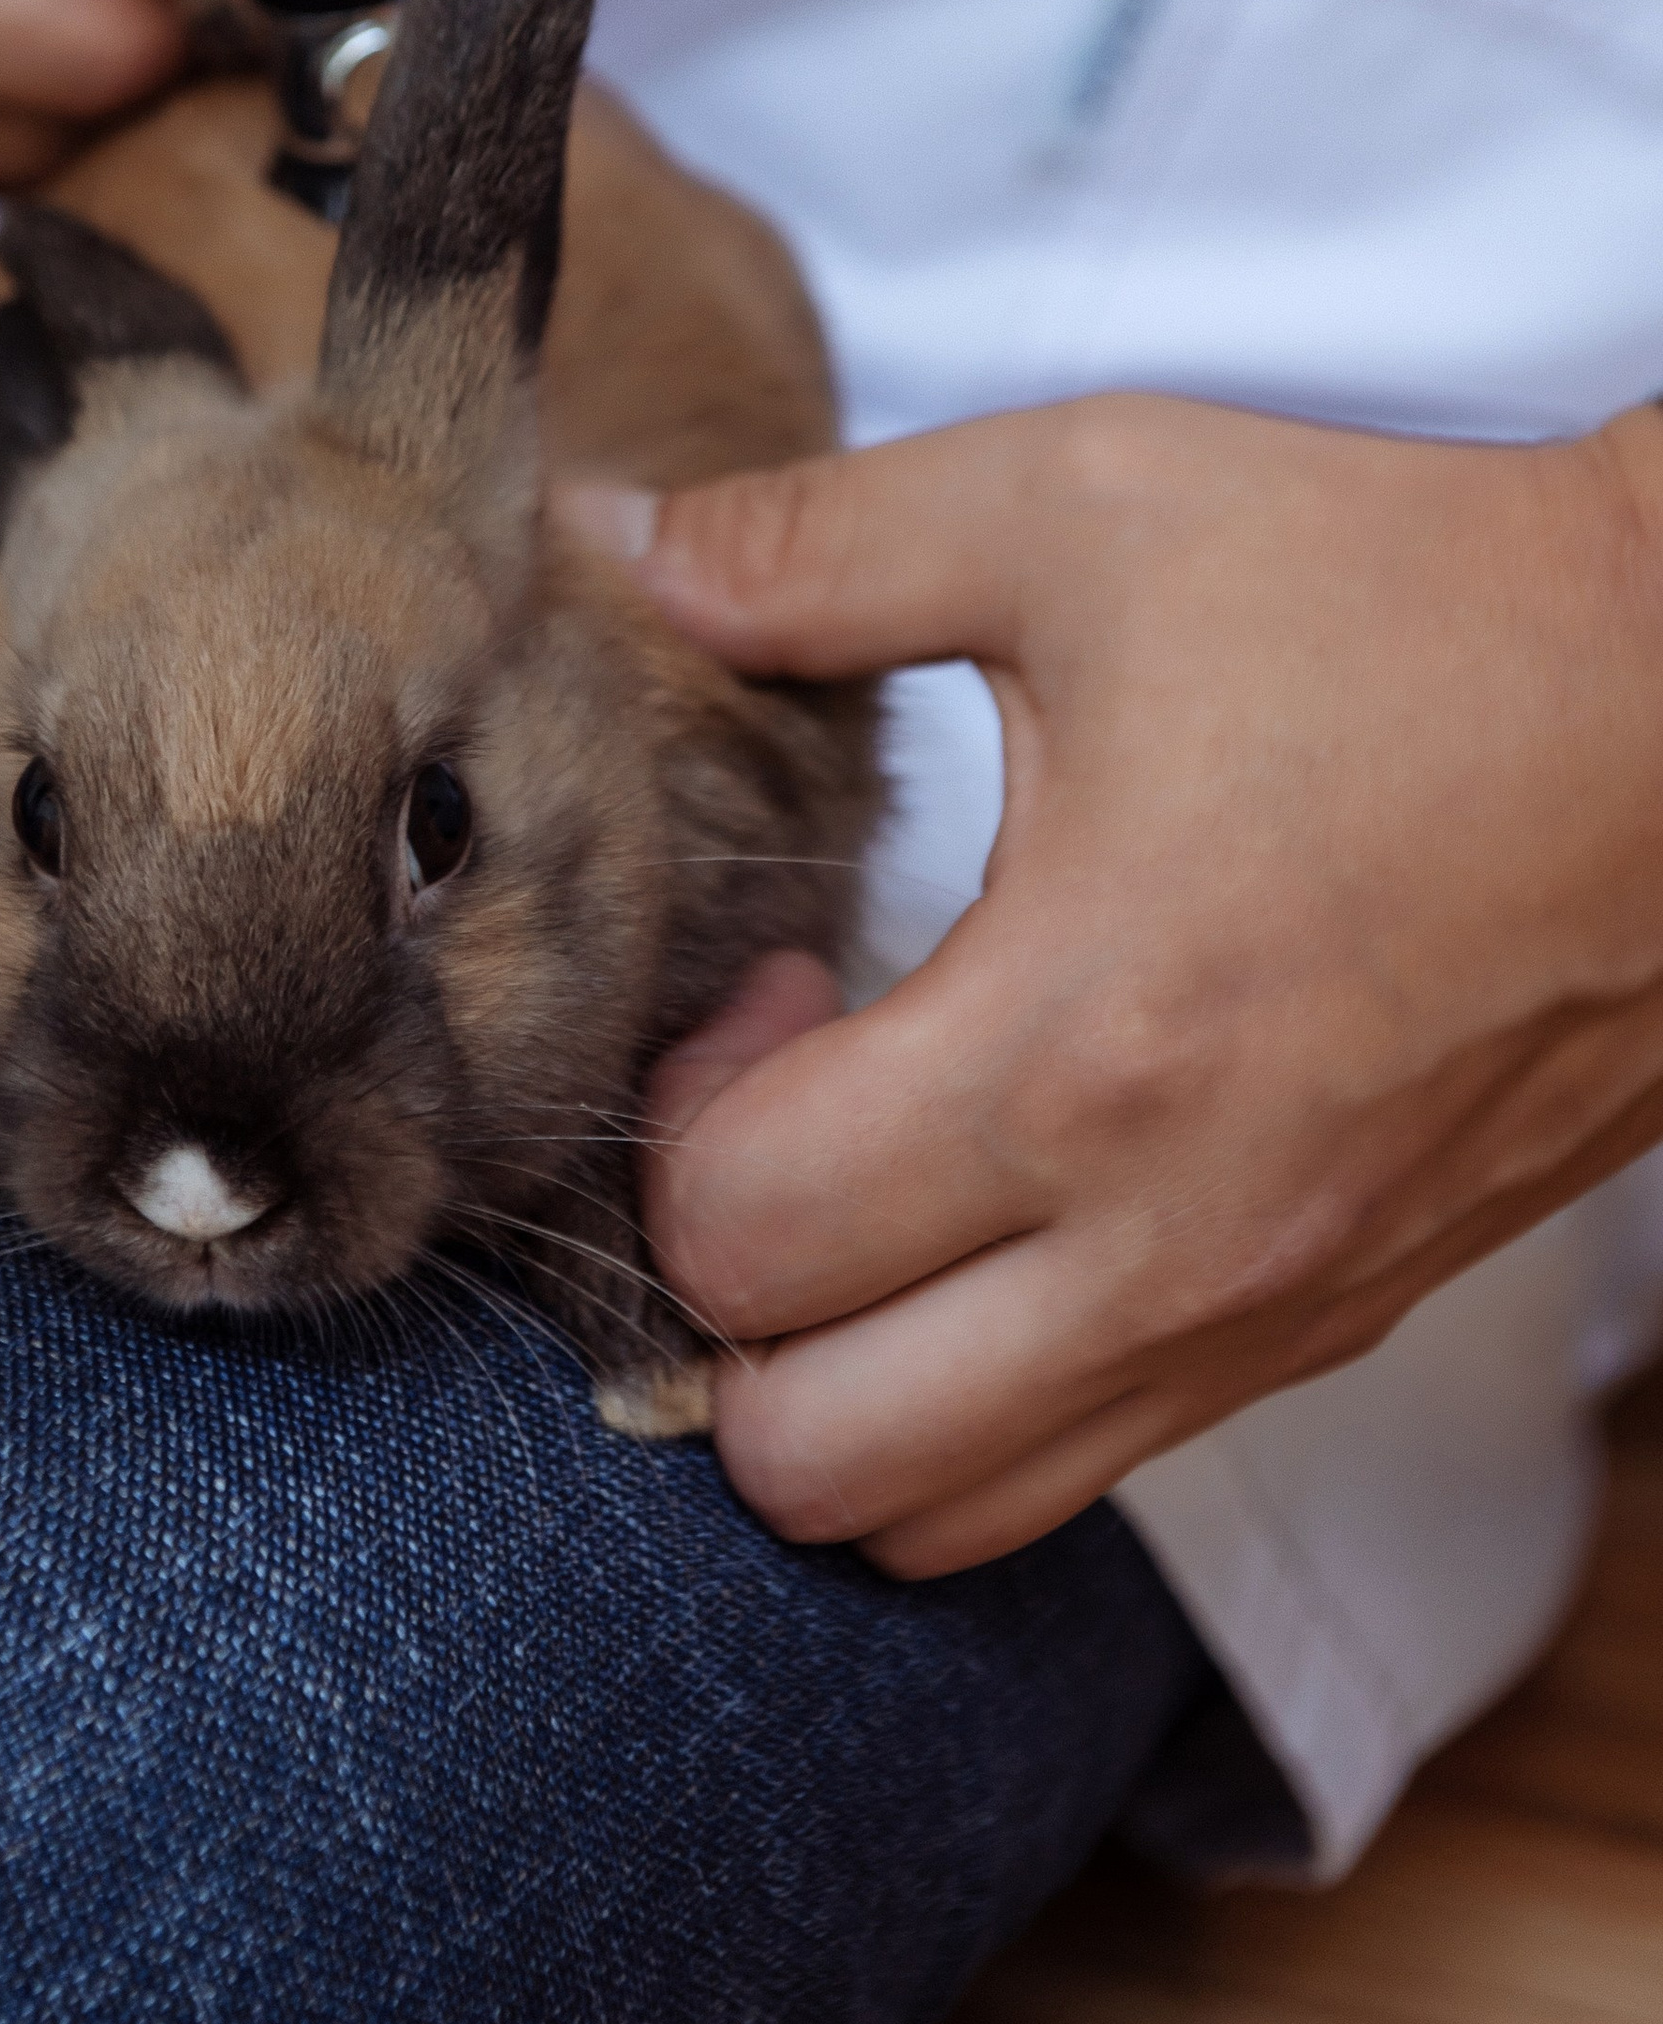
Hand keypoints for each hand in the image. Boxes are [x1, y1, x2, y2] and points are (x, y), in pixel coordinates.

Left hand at [605, 395, 1662, 1575]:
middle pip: (809, 1456)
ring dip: (849, 1380)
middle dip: (725, 1298)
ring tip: (890, 1174)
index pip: (738, 1243)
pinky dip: (989, 1395)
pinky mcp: (1344, 1325)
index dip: (682, 1110)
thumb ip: (812, 544)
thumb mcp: (1084, 505)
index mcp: (1081, 1049)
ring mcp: (1268, 1314)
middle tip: (797, 1106)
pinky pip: (1096, 1466)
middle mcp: (1170, 1243)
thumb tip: (609, 540)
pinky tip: (1021, 1197)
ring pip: (949, 1517)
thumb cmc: (1413, 600)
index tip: (783, 972)